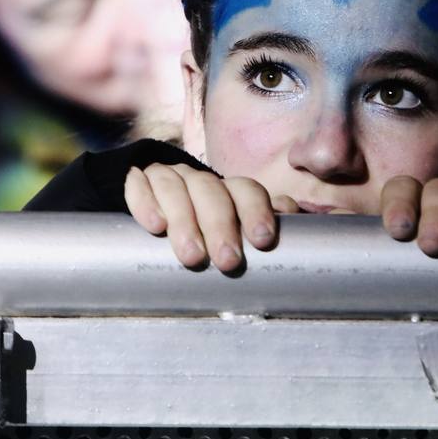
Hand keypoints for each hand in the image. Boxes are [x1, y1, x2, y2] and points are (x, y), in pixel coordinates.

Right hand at [123, 163, 297, 272]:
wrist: (150, 206)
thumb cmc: (203, 229)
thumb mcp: (235, 230)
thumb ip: (264, 226)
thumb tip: (302, 231)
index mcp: (228, 189)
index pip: (246, 190)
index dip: (256, 211)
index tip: (262, 240)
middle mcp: (199, 180)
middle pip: (212, 191)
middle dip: (221, 225)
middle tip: (228, 261)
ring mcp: (167, 177)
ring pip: (177, 188)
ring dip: (186, 221)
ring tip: (192, 257)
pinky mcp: (135, 181)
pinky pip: (138, 184)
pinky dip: (146, 202)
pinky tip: (154, 226)